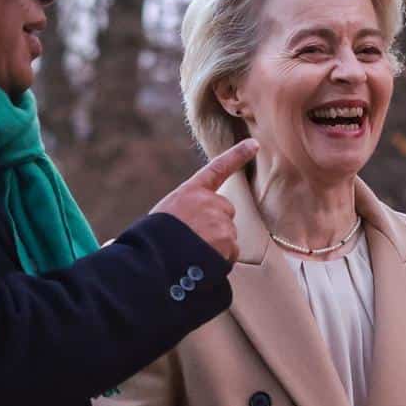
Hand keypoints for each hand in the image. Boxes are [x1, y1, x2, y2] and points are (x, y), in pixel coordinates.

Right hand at [153, 139, 256, 262]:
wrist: (154, 259)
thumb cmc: (151, 241)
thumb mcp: (161, 217)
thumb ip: (182, 215)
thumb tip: (156, 235)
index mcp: (191, 191)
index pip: (218, 168)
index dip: (238, 155)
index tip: (255, 144)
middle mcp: (209, 201)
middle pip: (225, 212)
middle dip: (216, 225)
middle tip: (194, 239)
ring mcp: (221, 220)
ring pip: (228, 234)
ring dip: (217, 245)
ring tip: (194, 253)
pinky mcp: (228, 240)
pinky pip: (231, 253)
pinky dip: (221, 259)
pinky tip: (203, 261)